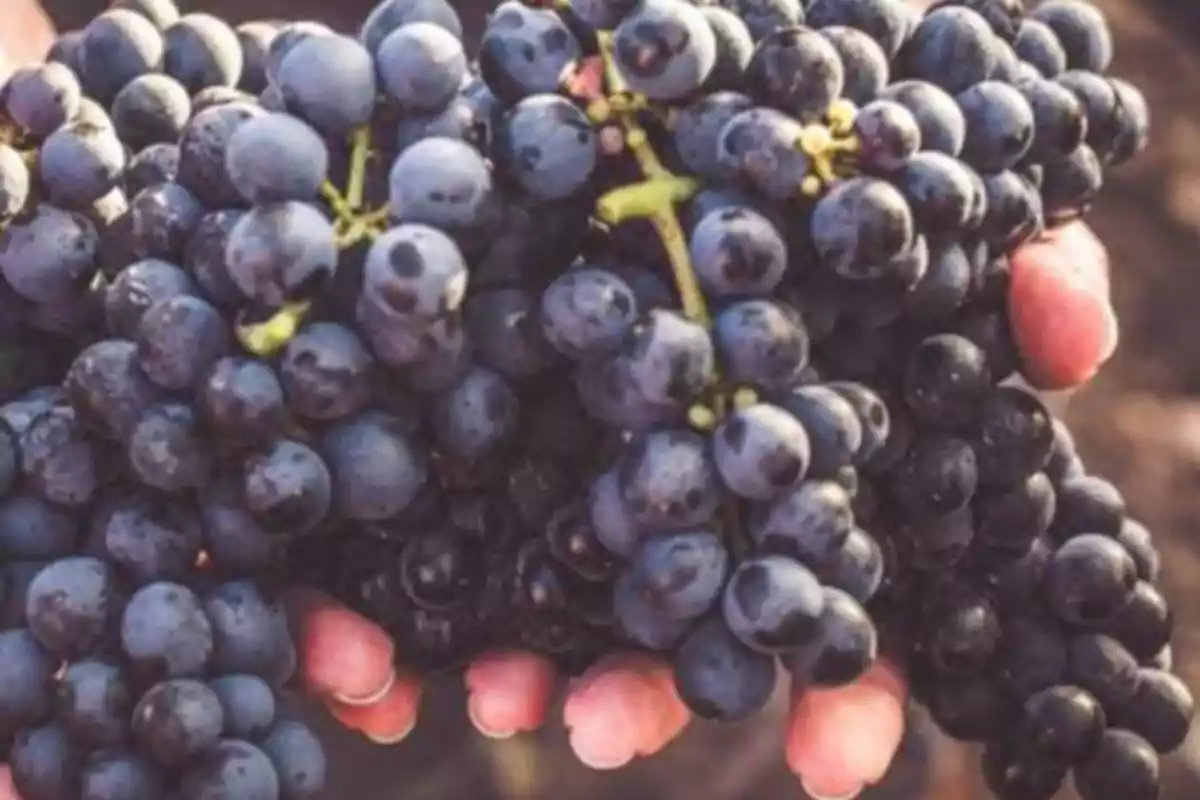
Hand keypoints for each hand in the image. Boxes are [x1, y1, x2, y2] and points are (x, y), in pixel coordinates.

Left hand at [289, 220, 1115, 798]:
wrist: (681, 110)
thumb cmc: (826, 180)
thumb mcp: (939, 221)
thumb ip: (1023, 275)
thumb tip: (1064, 321)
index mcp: (799, 476)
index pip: (832, 609)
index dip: (842, 695)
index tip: (826, 767)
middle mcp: (696, 491)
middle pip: (677, 622)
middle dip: (642, 692)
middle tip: (591, 734)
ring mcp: (593, 465)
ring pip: (561, 593)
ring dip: (521, 657)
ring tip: (482, 690)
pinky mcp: (497, 429)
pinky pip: (449, 525)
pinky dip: (409, 589)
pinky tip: (374, 632)